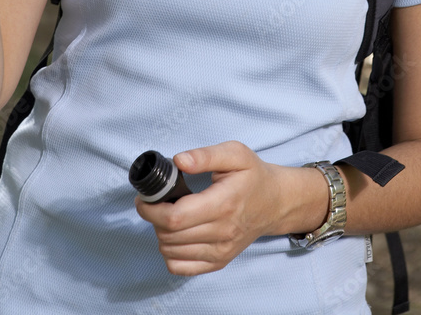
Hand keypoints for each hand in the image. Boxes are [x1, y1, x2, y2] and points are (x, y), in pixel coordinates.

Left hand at [134, 140, 287, 275]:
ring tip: (168, 215)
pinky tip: (176, 234)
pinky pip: (181, 267)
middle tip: (155, 202)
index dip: (152, 209)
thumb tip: (178, 161)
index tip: (145, 197)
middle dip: (153, 218)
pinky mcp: (219, 261)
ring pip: (172, 251)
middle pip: (170, 235)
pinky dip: (170, 252)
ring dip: (161, 233)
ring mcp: (221, 250)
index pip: (175, 217)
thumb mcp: (234, 153)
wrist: (275, 202)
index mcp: (223, 203)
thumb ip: (205, 155)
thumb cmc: (253, 175)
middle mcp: (222, 232)